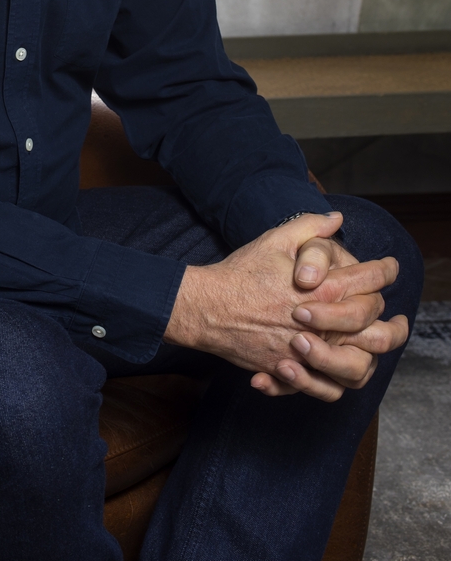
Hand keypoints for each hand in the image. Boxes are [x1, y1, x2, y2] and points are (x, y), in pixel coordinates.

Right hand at [164, 213, 406, 400]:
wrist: (206, 307)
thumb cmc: (241, 272)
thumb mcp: (274, 240)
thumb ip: (309, 227)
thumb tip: (337, 219)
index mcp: (321, 287)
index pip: (368, 280)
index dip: (384, 271)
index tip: (390, 269)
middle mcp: (319, 322)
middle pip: (373, 327)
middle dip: (394, 323)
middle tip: (401, 322)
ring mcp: (305, 352)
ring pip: (355, 368)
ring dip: (370, 360)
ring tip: (374, 355)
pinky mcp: (288, 371)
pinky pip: (323, 389)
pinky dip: (334, 384)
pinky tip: (336, 372)